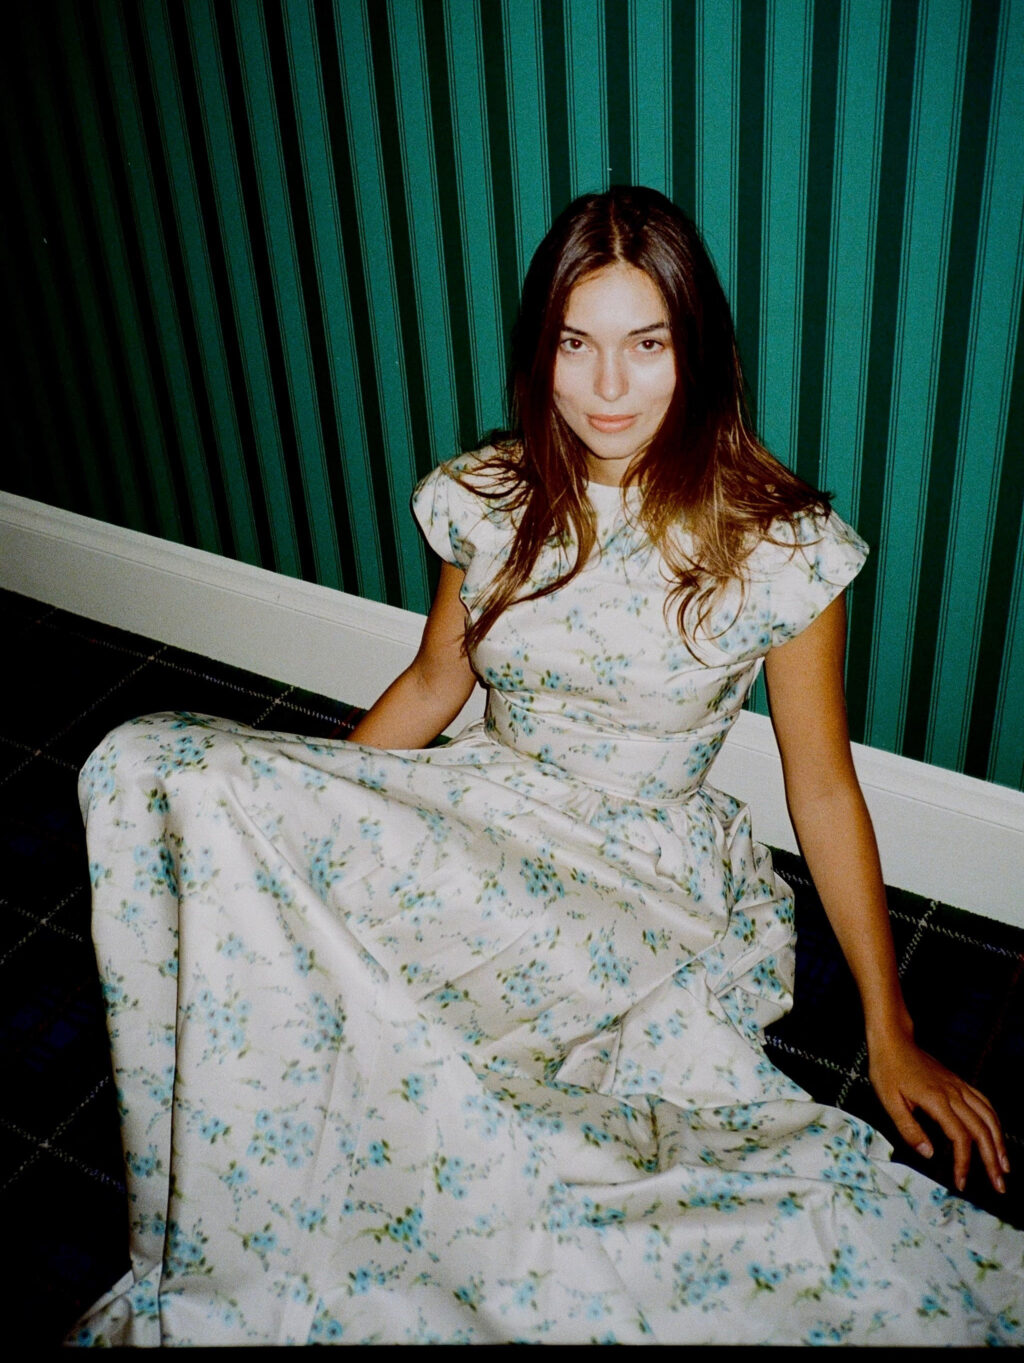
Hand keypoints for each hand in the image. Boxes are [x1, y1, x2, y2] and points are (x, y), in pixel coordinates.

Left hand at [867, 1029, 1010, 1195]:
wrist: (893, 1040)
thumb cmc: (887, 1069)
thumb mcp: (889, 1100)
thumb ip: (909, 1128)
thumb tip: (929, 1154)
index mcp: (937, 1100)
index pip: (960, 1137)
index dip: (963, 1162)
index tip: (961, 1181)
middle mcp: (954, 1093)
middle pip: (982, 1130)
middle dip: (992, 1160)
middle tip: (999, 1186)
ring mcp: (959, 1086)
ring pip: (989, 1116)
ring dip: (1000, 1143)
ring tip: (1005, 1166)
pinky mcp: (958, 1082)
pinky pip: (984, 1103)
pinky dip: (995, 1121)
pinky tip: (997, 1134)